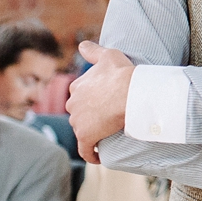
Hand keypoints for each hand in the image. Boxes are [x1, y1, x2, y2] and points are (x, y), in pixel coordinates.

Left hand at [66, 41, 135, 163]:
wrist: (129, 93)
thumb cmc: (121, 74)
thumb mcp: (108, 55)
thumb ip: (93, 50)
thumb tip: (82, 44)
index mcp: (76, 86)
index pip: (81, 96)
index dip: (92, 100)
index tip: (103, 105)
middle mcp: (72, 104)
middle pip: (80, 113)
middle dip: (90, 117)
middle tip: (108, 119)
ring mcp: (78, 121)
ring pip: (83, 129)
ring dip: (92, 133)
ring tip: (108, 135)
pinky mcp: (85, 136)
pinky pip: (85, 149)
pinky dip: (89, 154)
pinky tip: (96, 156)